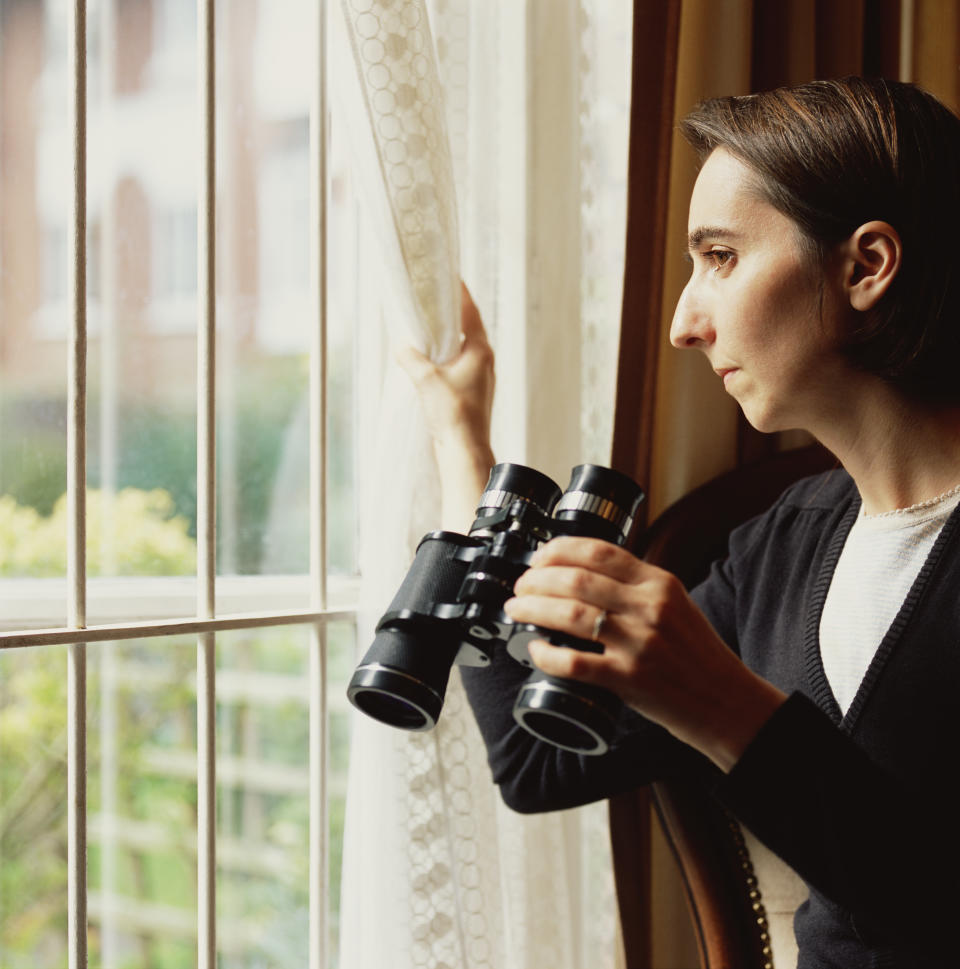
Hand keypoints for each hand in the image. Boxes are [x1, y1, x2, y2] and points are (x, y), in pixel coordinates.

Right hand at [397, 281, 495, 528]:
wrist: (464, 450)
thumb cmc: (452, 414)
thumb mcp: (425, 379)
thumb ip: (410, 357)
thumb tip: (400, 346)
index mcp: (481, 351)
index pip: (470, 312)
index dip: (458, 294)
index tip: (449, 277)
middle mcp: (485, 361)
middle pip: (468, 327)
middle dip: (451, 313)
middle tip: (434, 297)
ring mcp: (481, 377)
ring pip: (464, 347)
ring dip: (448, 336)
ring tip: (430, 324)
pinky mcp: (472, 391)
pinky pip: (459, 363)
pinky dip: (447, 355)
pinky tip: (431, 358)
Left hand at [503, 536, 786, 771]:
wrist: (726, 701)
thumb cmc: (696, 654)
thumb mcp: (674, 604)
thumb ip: (636, 587)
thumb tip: (584, 573)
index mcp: (659, 583)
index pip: (600, 551)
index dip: (559, 550)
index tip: (538, 557)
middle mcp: (650, 608)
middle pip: (577, 580)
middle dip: (537, 580)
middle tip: (520, 587)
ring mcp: (640, 643)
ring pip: (570, 616)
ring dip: (533, 610)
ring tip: (516, 610)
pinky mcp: (630, 679)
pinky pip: (575, 663)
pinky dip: (547, 655)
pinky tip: (535, 650)